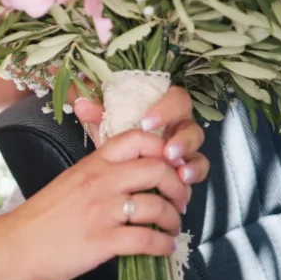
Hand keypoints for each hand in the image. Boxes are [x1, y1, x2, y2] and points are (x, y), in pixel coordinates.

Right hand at [11, 127, 186, 279]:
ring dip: (173, 220)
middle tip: (180, 200)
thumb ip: (99, 173)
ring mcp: (103, 211)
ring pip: (158, 207)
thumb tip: (131, 176)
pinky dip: (163, 245)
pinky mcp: (104, 240)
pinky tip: (164, 248)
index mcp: (93, 164)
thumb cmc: (43, 215)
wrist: (19, 243)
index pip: (137, 139)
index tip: (170, 165)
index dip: (163, 148)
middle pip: (158, 170)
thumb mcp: (71, 181)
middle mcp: (101, 182)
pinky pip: (147, 240)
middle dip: (178, 187)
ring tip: (171, 228)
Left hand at [73, 85, 208, 188]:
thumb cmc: (116, 135)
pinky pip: (198, 167)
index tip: (147, 123)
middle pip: (191, 125)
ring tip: (179, 173)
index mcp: (163, 108)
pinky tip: (183, 181)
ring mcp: (185, 145)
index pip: (175, 98)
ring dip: (191, 160)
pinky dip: (194, 174)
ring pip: (198, 148)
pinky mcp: (186, 165)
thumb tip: (82, 105)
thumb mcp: (105, 124)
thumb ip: (96, 113)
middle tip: (168, 153)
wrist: (116, 162)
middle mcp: (178, 125)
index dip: (166, 108)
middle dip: (182, 139)